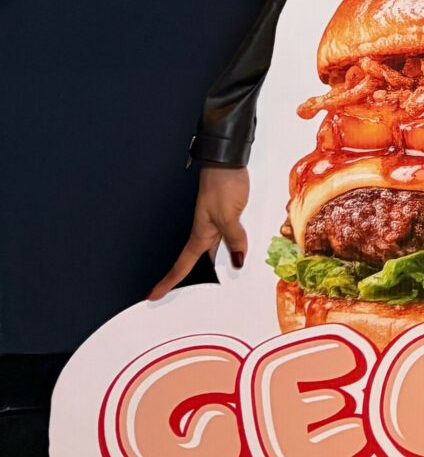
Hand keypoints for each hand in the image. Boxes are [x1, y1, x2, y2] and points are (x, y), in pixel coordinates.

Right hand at [148, 166, 249, 298]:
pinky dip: (226, 248)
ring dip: (209, 264)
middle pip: (196, 262)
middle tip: (170, 293)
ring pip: (211, 250)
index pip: (183, 265)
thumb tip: (237, 261)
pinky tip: (232, 252)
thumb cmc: (223, 184)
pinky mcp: (225, 212)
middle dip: (185, 278)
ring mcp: (214, 221)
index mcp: (200, 234)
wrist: (227, 160)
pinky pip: (223, 237)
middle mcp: (205, 230)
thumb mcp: (229, 215)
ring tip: (205, 281)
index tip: (151, 295)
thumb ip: (234, 238)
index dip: (168, 282)